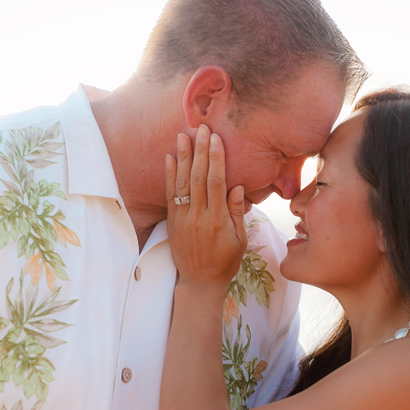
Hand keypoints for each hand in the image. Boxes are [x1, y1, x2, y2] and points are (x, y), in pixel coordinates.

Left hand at [165, 125, 247, 293]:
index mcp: (218, 220)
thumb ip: (237, 213)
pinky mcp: (172, 222)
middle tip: (200, 127)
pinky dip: (169, 176)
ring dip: (182, 157)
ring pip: (182, 183)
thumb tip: (238, 187)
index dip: (215, 158)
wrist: (200, 282)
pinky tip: (169, 158)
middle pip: (198, 177)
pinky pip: (169, 195)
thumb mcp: (240, 240)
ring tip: (182, 136)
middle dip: (199, 150)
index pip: (216, 182)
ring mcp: (183, 219)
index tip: (215, 139)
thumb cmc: (226, 261)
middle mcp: (198, 216)